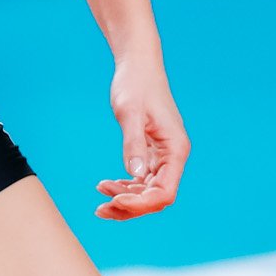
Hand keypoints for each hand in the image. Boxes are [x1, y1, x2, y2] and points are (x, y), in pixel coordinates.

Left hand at [98, 55, 188, 219]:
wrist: (137, 66)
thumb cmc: (136, 84)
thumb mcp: (130, 113)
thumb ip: (133, 144)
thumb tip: (133, 175)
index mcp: (176, 149)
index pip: (164, 192)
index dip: (141, 203)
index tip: (114, 200)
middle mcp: (173, 156)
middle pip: (156, 197)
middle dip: (130, 207)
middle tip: (100, 209)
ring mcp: (163, 155)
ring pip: (147, 191)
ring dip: (125, 198)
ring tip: (99, 195)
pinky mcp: (151, 151)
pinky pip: (141, 179)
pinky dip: (124, 186)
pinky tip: (105, 184)